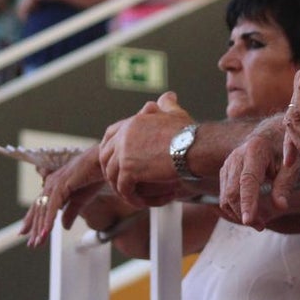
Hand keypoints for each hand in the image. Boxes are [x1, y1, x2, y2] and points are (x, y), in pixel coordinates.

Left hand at [20, 145, 105, 246]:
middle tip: (32, 244)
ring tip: (38, 242)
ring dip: (41, 227)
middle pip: (39, 209)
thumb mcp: (81, 200)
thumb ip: (71, 212)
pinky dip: (49, 220)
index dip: (32, 220)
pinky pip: (52, 206)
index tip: (25, 233)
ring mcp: (55, 183)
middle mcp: (51, 183)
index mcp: (55, 185)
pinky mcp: (61, 185)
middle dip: (34, 228)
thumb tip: (64, 227)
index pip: (40, 205)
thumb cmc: (94, 176)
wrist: (104, 163)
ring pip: (44, 209)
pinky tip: (46, 232)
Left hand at [100, 92, 194, 206]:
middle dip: (110, 171)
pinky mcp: (128, 170)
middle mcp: (124, 136)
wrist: (194, 147)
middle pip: (105, 156)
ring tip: (134, 197)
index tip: (114, 160)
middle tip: (122, 183)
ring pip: (112, 176)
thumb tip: (168, 97)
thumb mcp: (175, 114)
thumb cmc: (189, 132)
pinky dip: (131, 198)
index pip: (110, 134)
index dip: (109, 149)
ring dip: (121, 189)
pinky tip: (142, 202)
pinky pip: (123, 189)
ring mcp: (123, 153)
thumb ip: (167, 106)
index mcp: (132, 122)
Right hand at [219, 115, 299, 228]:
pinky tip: (251, 212)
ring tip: (260, 222)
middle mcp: (237, 156)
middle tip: (262, 226)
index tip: (249, 221)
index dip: (247, 202)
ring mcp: (228, 163)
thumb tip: (281, 206)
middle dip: (244, 213)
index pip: (248, 181)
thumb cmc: (285, 149)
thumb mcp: (292, 165)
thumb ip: (285, 185)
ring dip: (239, 213)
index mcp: (255, 151)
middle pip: (232, 192)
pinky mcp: (225, 171)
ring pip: (226, 196)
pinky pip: (224, 195)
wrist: (272, 133)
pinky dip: (235, 208)